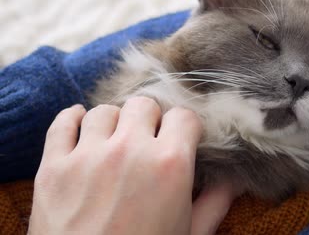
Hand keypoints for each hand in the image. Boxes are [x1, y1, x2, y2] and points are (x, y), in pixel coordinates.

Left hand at [28, 97, 234, 234]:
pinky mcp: (53, 168)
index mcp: (170, 164)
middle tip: (148, 142)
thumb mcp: (191, 234)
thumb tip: (236, 179)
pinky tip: (81, 127)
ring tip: (115, 143)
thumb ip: (216, 202)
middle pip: (143, 105)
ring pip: (103, 111)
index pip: (184, 115)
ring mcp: (87, 157)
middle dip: (150, 120)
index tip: (181, 139)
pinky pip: (61, 123)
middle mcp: (130, 150)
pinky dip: (72, 119)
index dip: (185, 127)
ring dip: (113, 124)